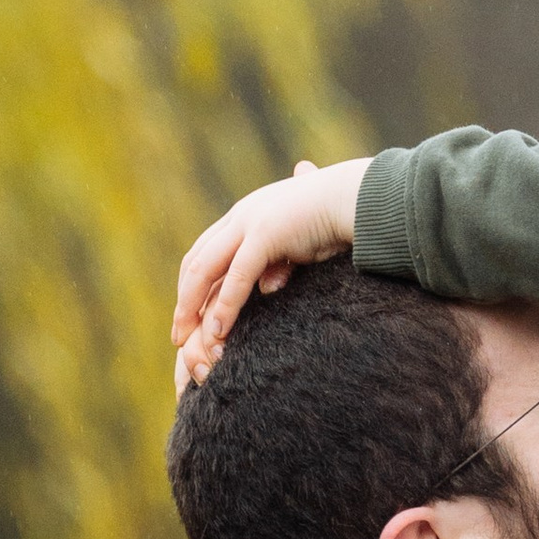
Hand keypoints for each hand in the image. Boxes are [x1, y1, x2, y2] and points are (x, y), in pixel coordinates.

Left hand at [173, 155, 369, 388]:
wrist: (360, 197)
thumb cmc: (341, 219)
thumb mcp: (301, 245)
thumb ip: (281, 263)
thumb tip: (271, 283)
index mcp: (247, 214)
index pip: (205, 252)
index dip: (192, 286)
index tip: (188, 317)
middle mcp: (241, 215)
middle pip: (197, 261)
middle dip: (184, 300)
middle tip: (178, 335)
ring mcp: (250, 222)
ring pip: (206, 269)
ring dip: (193, 307)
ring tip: (187, 340)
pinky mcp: (267, 234)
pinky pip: (238, 276)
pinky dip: (225, 305)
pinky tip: (219, 331)